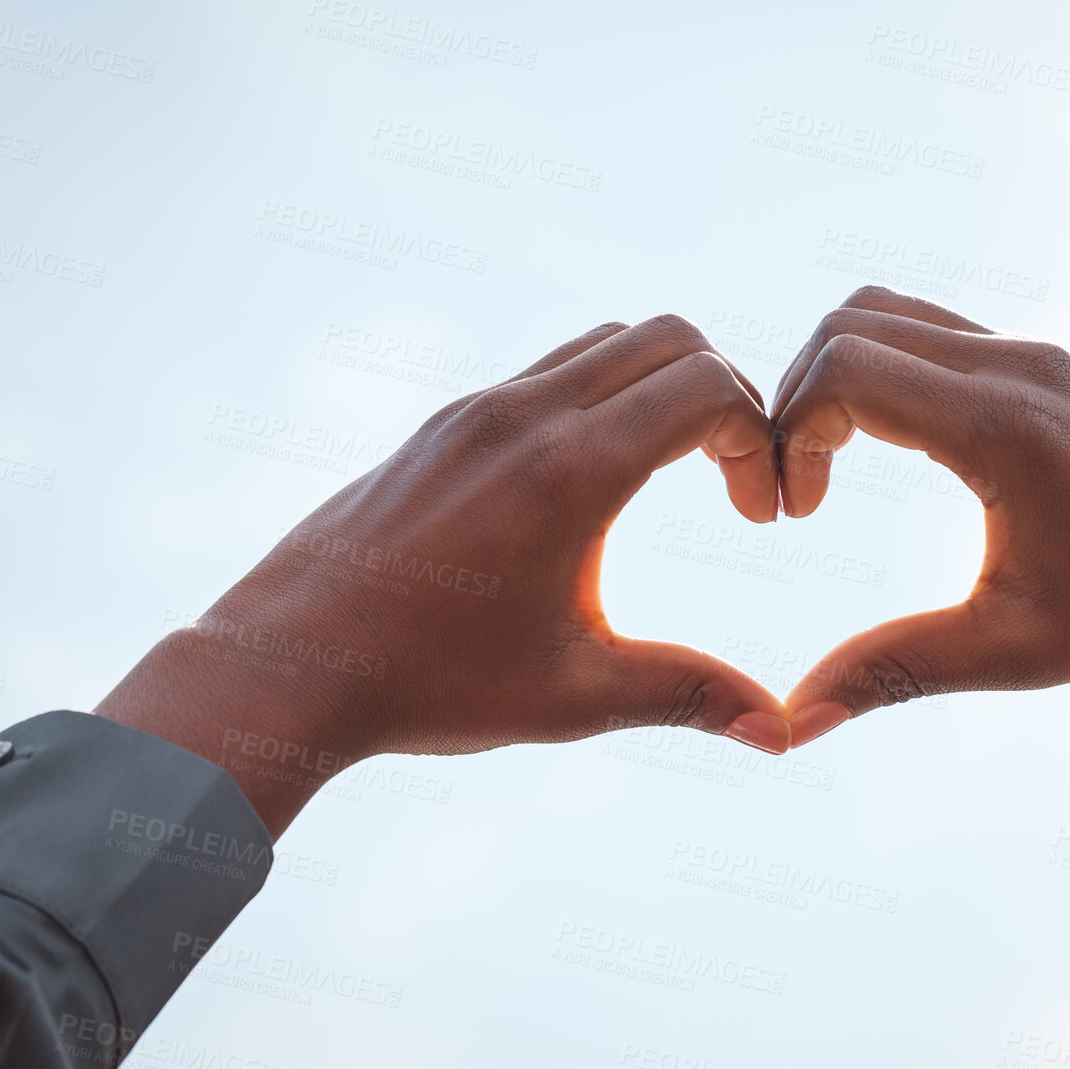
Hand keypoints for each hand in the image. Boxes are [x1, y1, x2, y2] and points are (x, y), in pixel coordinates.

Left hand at [99, 316, 788, 834]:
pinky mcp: (447, 421)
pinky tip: (592, 485)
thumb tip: (779, 732)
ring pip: (607, 341)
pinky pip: (550, 369)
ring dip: (661, 387)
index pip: (708, 386)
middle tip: (730, 482)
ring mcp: (479, 408)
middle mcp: (525, 415)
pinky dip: (602, 394)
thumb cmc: (430, 682)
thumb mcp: (576, 697)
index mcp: (570, 471)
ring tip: (672, 476)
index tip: (756, 516)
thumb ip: (688, 695)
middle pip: (670, 337)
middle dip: (726, 396)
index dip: (758, 440)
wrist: (290, 663)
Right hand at [770, 287, 1069, 745]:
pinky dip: (882, 368)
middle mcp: (1016, 364)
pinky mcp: (1046, 360)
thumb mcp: (1017, 650)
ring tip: (831, 467)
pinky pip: (932, 329)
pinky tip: (888, 449)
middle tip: (801, 495)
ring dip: (836, 377)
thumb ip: (897, 670)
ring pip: (887, 312)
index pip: (846, 370)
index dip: (791, 431)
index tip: (797, 513)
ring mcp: (1034, 352)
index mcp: (1002, 425)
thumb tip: (797, 719)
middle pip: (850, 326)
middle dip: (798, 402)